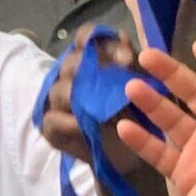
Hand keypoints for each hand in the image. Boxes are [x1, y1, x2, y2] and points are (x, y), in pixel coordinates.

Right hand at [37, 28, 142, 172]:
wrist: (133, 159)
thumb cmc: (137, 118)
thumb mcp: (143, 88)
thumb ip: (132, 63)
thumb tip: (122, 37)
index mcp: (93, 60)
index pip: (86, 39)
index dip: (98, 41)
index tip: (122, 55)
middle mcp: (72, 77)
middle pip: (71, 63)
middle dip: (90, 68)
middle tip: (111, 79)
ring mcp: (58, 103)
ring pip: (59, 90)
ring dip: (77, 95)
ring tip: (96, 104)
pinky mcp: (52, 129)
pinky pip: (52, 120)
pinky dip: (67, 122)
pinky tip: (82, 125)